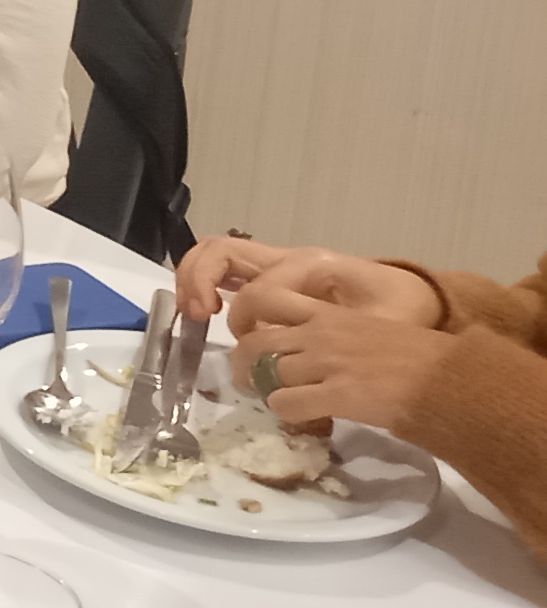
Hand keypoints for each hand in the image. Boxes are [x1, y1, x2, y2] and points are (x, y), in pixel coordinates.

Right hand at [175, 235, 443, 329]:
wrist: (415, 295)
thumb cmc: (400, 311)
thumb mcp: (382, 326)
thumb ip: (339, 337)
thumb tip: (289, 356)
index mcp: (310, 266)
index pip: (257, 289)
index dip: (244, 320)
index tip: (244, 350)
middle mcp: (287, 259)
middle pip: (221, 250)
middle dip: (197, 279)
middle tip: (195, 317)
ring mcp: (277, 264)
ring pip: (215, 253)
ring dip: (193, 278)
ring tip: (193, 314)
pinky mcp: (274, 276)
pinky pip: (227, 268)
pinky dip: (204, 283)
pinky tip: (203, 313)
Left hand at [233, 302, 460, 435]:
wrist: (448, 378)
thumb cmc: (418, 356)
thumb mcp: (368, 328)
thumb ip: (334, 334)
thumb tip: (304, 351)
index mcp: (328, 312)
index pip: (266, 299)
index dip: (249, 319)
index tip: (251, 336)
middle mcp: (320, 333)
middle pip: (255, 342)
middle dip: (243, 362)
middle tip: (247, 378)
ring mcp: (327, 363)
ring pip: (268, 373)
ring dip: (266, 390)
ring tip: (275, 399)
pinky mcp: (337, 394)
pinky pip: (286, 404)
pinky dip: (285, 412)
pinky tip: (299, 415)